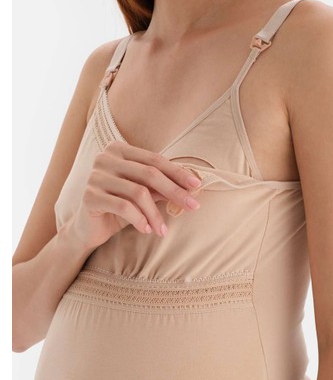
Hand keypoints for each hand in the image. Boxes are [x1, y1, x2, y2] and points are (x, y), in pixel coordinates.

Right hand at [69, 141, 202, 248]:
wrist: (87, 228)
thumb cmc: (119, 207)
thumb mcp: (143, 194)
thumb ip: (161, 186)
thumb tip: (192, 186)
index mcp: (119, 149)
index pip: (155, 159)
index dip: (178, 172)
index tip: (197, 186)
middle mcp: (105, 158)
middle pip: (149, 173)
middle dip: (174, 191)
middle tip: (192, 206)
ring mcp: (95, 176)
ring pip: (138, 192)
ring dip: (155, 214)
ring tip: (163, 230)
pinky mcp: (89, 196)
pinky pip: (123, 207)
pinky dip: (139, 220)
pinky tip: (146, 230)